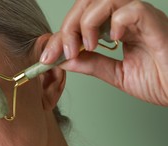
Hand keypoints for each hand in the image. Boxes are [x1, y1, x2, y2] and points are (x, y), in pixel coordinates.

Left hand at [40, 0, 167, 105]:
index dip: (60, 37)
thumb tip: (64, 61)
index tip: (47, 57)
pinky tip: (112, 41)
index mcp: (116, 29)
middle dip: (68, 28)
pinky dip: (115, 23)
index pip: (80, 21)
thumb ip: (91, 64)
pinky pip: (131, 9)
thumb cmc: (160, 80)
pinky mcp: (154, 22)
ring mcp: (140, 18)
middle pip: (87, 4)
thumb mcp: (116, 74)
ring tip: (87, 47)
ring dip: (87, 24)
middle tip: (64, 53)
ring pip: (105, 0)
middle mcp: (126, 19)